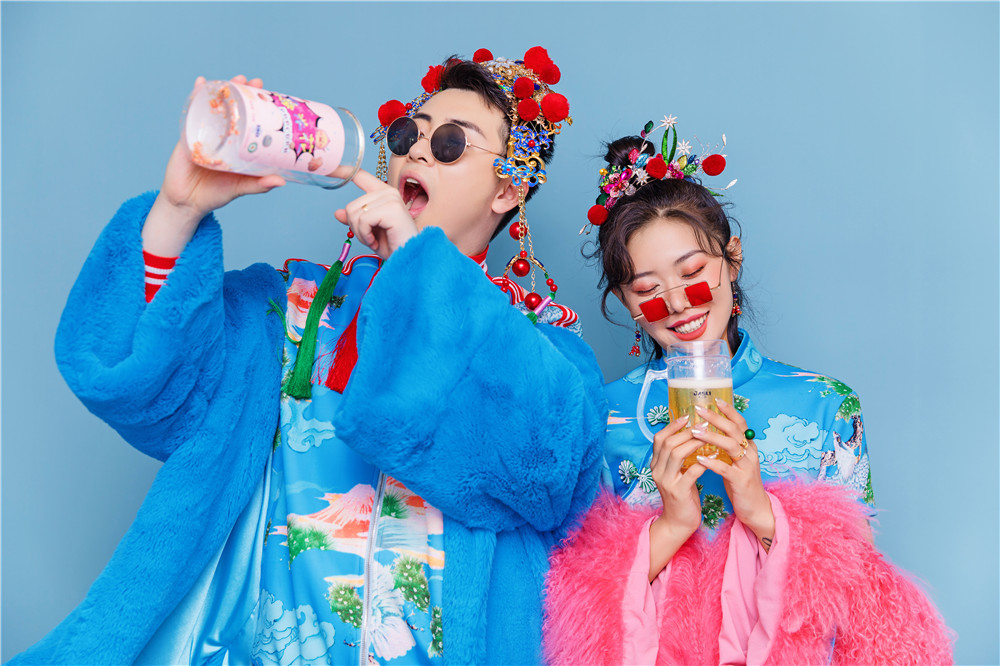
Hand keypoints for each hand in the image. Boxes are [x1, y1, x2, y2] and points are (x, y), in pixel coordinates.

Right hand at [144, 75, 284, 256]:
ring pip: (214, 107)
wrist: (187, 203)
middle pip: (233, 109)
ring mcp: (204, 133)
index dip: (257, 107)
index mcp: (236, 146)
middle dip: (242, 92)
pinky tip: (201, 83)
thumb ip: (259, 184)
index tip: (268, 93)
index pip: (249, 121)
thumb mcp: (240, 187)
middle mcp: (221, 136)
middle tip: (254, 82)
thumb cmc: (215, 194)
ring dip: (222, 90)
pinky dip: (196, 96)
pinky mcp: (188, 136)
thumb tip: (281, 181)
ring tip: (232, 80)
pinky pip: (192, 113)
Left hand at [334, 169, 417, 259]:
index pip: (359, 175)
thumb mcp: (368, 231)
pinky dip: (366, 235)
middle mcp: (388, 192)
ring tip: (374, 240)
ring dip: (361, 233)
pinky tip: (376, 241)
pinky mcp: (392, 208)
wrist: (408, 258)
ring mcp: (391, 198)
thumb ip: (355, 219)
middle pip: (351, 206)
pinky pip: (363, 220)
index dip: (342, 171)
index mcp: (382, 193)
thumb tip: (337, 213)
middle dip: (356, 227)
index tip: (327, 168)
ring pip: (355, 213)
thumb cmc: (393, 245)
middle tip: (371, 238)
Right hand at [646, 414, 706, 578]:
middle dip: (686, 431)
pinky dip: (702, 462)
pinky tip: (713, 458)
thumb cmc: (683, 495)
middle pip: (667, 443)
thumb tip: (692, 434)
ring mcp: (666, 481)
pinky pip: (690, 472)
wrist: (679, 523)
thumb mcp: (677, 473)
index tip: (688, 416)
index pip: (659, 438)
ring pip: (676, 454)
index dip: (673, 426)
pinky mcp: (678, 492)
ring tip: (708, 437)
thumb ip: (679, 457)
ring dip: (694, 443)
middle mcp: (657, 471)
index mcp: (656, 464)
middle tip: (702, 424)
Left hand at [691, 399, 774, 547]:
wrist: (755, 508)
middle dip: (716, 419)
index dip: (729, 411)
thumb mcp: (735, 461)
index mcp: (748, 446)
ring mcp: (747, 466)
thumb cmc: (740, 482)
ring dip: (712, 437)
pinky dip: (712, 462)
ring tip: (694, 432)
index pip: (740, 423)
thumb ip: (726, 446)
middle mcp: (750, 453)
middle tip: (699, 410)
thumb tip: (709, 430)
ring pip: (730, 446)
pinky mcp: (741, 481)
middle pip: (734, 430)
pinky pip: (726, 469)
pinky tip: (699, 458)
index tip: (715, 400)